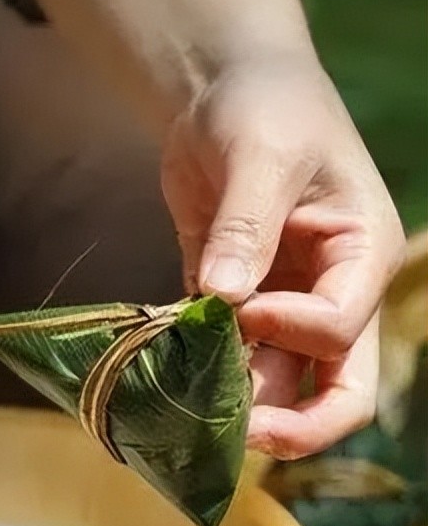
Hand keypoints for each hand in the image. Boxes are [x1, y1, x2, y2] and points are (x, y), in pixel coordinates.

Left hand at [161, 52, 404, 458]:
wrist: (224, 91)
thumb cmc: (266, 105)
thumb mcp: (264, 153)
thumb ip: (248, 225)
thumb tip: (223, 297)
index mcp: (361, 256)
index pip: (342, 328)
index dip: (292, 330)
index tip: (241, 303)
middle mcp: (331, 294)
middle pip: (339, 392)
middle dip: (294, 425)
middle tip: (238, 435)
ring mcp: (285, 307)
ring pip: (278, 385)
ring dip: (237, 402)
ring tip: (187, 404)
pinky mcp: (236, 306)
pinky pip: (225, 357)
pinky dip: (199, 371)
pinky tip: (164, 373)